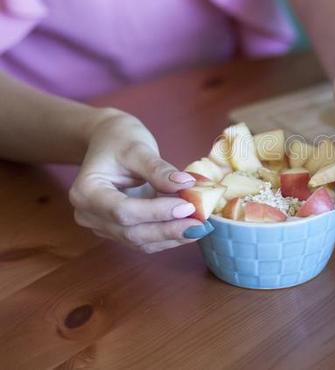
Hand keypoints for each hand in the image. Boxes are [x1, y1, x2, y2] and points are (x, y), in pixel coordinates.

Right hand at [69, 110, 211, 252]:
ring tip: (201, 228)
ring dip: (172, 237)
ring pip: (139, 241)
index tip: (187, 206)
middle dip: (168, 230)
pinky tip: (190, 229)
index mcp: (85, 192)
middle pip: (130, 232)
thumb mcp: (138, 148)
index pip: (122, 211)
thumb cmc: (119, 139)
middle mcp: (88, 214)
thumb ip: (158, 169)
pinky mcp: (117, 230)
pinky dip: (168, 236)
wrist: (107, 141)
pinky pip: (143, 240)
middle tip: (201, 224)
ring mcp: (101, 225)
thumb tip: (186, 184)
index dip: (156, 212)